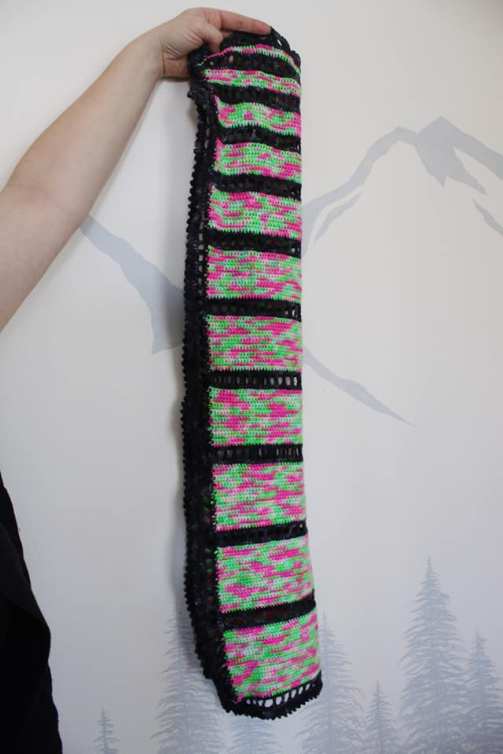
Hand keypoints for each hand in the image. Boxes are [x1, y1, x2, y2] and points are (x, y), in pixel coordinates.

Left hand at [144, 7, 270, 79]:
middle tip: (266, 48)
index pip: (235, 20)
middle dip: (249, 42)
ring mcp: (209, 49)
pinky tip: (238, 71)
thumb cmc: (175, 34)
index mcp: (210, 18)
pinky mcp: (206, 64)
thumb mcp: (197, 25)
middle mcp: (211, 32)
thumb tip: (221, 48)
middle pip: (235, 37)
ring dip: (239, 57)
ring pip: (229, 53)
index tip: (267, 30)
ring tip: (255, 61)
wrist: (159, 55)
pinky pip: (221, 66)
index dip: (251, 25)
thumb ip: (214, 34)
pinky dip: (228, 68)